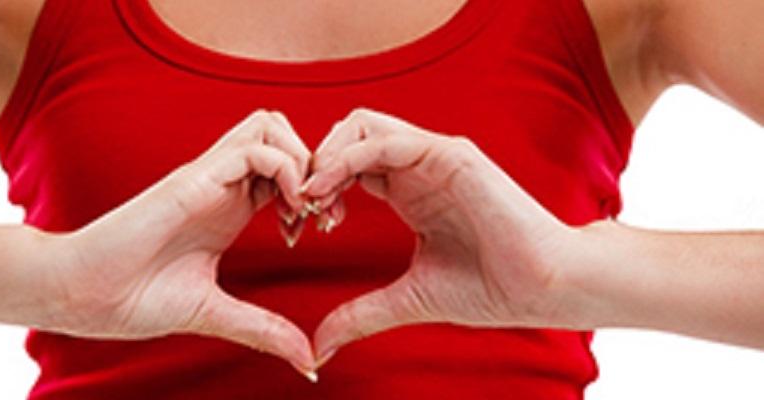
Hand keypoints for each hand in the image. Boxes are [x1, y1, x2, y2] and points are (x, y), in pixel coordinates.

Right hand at [43, 110, 316, 375]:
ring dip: (301, 160)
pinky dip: (285, 170)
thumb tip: (308, 360)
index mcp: (229, 208)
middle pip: (281, 133)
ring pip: (270, 127)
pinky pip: (253, 149)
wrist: (82, 294)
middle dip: (315, 163)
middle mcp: (222, 185)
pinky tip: (287, 212)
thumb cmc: (134, 299)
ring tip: (303, 209)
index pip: (284, 167)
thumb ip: (263, 329)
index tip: (320, 229)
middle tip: (320, 212)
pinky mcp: (193, 180)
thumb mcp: (216, 313)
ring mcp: (208, 178)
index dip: (313, 189)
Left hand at [302, 109, 581, 364]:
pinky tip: (329, 189)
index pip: (347, 165)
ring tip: (309, 196)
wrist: (542, 288)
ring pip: (360, 126)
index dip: (318, 187)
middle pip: (347, 135)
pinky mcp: (450, 155)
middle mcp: (418, 166)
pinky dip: (348, 158)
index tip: (301, 224)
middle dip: (314, 163)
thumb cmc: (490, 289)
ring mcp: (434, 156)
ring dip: (326, 155)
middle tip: (299, 206)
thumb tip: (319, 346)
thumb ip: (361, 315)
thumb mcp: (407, 300)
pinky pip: (385, 140)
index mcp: (409, 190)